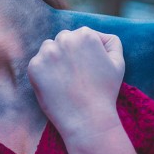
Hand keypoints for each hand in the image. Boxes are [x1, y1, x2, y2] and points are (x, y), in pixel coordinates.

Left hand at [27, 27, 124, 141]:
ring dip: (54, 59)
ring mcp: (47, 52)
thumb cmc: (105, 92)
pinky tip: (55, 85)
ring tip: (65, 80)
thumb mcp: (118, 63)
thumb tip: (99, 36)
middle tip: (76, 75)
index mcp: (85, 34)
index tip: (88, 69)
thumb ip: (111, 43)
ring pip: (48, 49)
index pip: (80, 35)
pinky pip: (37, 64)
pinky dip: (43, 73)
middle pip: (63, 39)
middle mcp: (65, 38)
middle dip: (68, 53)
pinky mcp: (34, 66)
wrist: (87, 119)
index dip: (84, 53)